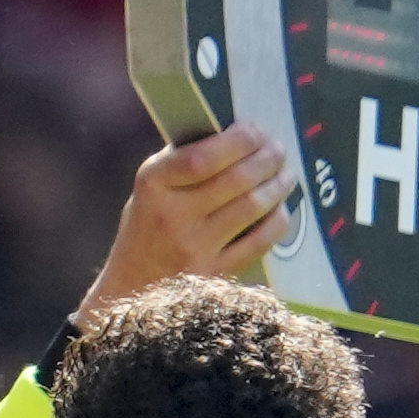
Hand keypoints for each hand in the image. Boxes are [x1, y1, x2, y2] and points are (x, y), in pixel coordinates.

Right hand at [79, 124, 307, 316]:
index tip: (255, 130)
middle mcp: (172, 216)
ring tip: (286, 175)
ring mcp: (194, 248)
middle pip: (236, 180)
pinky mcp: (215, 274)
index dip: (237, 141)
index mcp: (153, 184)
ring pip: (252, 207)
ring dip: (277, 186)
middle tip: (278, 150)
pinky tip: (281, 209)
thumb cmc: (147, 228)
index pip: (202, 157)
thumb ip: (183, 163)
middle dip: (266, 158)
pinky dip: (277, 221)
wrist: (132, 287)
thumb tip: (236, 136)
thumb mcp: (152, 190)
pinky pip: (259, 242)